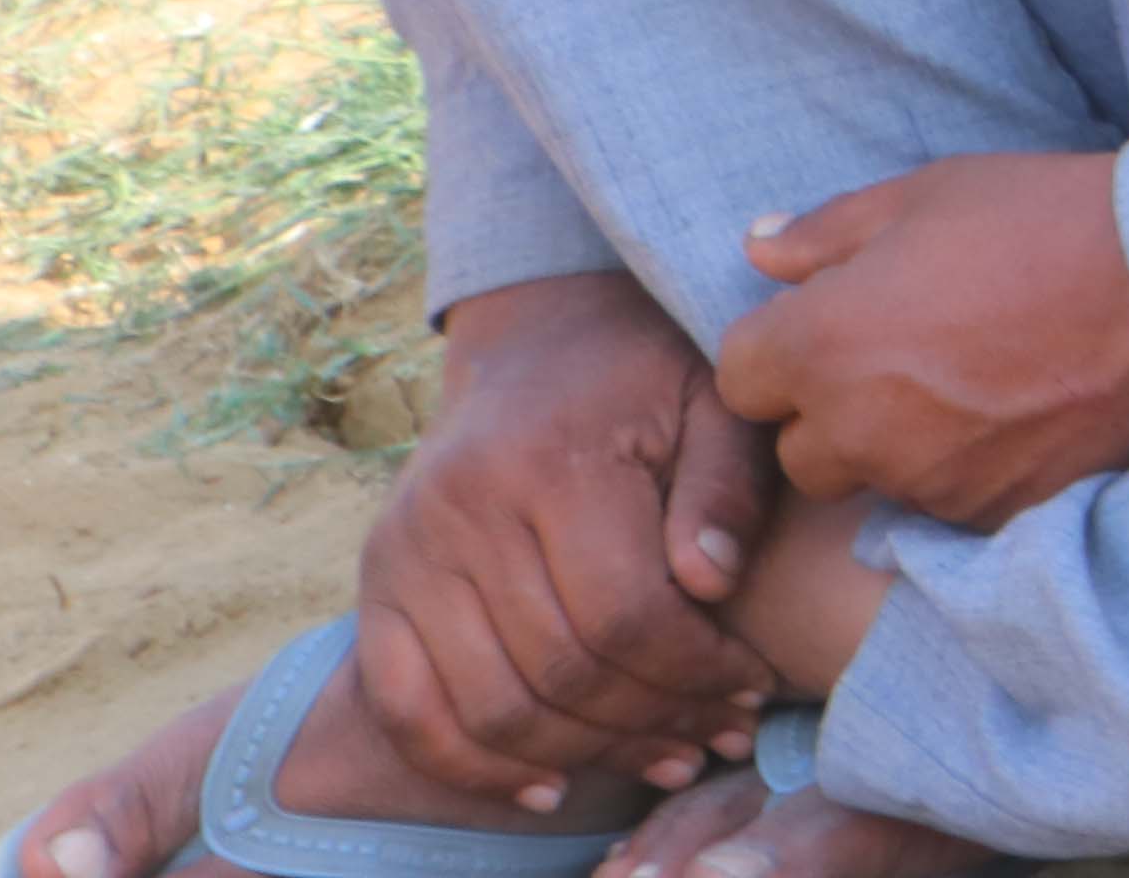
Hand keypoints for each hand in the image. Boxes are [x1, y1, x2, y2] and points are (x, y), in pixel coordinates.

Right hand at [345, 270, 781, 802]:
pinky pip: (406, 711)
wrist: (539, 340)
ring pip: (489, 708)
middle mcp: (458, 513)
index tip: (755, 684)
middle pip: (559, 672)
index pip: (625, 614)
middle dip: (654, 721)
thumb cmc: (647, 375)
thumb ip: (725, 488)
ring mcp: (402, 555)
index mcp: (549, 462)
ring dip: (584, 757)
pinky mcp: (373, 589)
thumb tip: (713, 582)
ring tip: (665, 759)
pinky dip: (472, 767)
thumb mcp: (716, 401)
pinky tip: (547, 789)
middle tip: (721, 736)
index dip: (697, 671)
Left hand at [711, 151, 1128, 523]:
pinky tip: (1016, 414)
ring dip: (898, 445)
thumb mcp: (929, 194)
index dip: (779, 348)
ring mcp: (926, 482)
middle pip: (797, 450)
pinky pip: (947, 504)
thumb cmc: (1045, 220)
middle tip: (905, 357)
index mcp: (825, 344)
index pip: (739, 378)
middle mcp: (859, 430)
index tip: (831, 324)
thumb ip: (828, 232)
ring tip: (972, 382)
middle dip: (831, 411)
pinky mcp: (990, 514)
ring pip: (874, 481)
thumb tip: (759, 247)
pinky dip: (965, 470)